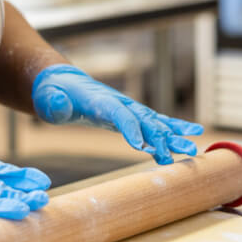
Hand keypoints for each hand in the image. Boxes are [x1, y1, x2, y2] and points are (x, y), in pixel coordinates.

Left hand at [32, 64, 203, 164]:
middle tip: (171, 158)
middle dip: (158, 138)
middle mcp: (118, 102)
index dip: (130, 128)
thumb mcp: (48, 99)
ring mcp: (127, 107)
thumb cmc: (52, 94)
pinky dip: (174, 127)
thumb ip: (54, 102)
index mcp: (99, 100)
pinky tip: (193, 134)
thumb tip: (59, 103)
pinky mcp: (130, 113)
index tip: (141, 147)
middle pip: (143, 120)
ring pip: (154, 121)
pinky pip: (155, 121)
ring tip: (192, 150)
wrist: (60, 83)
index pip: (118, 114)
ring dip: (173, 136)